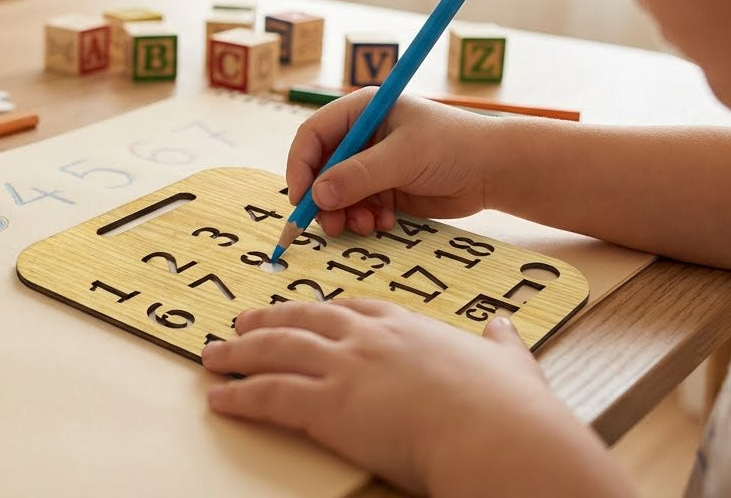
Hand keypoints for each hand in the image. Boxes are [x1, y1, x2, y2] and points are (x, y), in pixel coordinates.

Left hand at [201, 299, 546, 494]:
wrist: (493, 431)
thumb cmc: (504, 402)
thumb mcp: (508, 359)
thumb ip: (499, 341)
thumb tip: (503, 328)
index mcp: (405, 324)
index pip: (351, 307)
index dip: (320, 309)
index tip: (303, 311)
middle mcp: (368, 338)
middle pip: (303, 320)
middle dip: (267, 320)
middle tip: (241, 321)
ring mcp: (347, 367)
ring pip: (277, 352)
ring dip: (239, 353)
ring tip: (215, 354)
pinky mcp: (330, 407)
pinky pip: (271, 396)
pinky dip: (240, 395)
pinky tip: (220, 398)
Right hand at [286, 89, 494, 236]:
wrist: (493, 170)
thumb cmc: (453, 146)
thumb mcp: (404, 156)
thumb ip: (359, 175)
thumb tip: (317, 195)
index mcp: (362, 111)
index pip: (314, 134)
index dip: (301, 165)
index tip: (300, 197)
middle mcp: (362, 136)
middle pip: (321, 168)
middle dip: (323, 198)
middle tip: (332, 224)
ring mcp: (373, 164)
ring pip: (337, 194)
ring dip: (345, 214)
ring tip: (367, 226)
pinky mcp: (385, 189)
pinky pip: (359, 208)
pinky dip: (365, 219)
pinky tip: (386, 222)